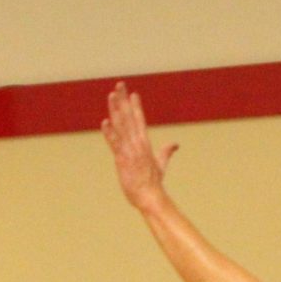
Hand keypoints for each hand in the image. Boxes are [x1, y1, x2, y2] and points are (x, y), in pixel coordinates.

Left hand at [101, 82, 177, 209]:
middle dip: (124, 100)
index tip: (132, 93)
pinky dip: (110, 133)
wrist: (150, 197)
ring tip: (111, 95)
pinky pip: (115, 144)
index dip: (135, 106)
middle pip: (129, 117)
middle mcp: (138, 143)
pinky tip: (105, 122)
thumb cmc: (154, 182)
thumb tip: (176, 144)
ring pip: (121, 126)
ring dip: (115, 109)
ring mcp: (130, 150)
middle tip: (120, 84)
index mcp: (145, 143)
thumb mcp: (161, 164)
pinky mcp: (122, 160)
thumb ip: (167, 151)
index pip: (140, 119)